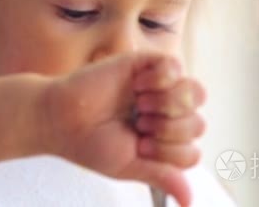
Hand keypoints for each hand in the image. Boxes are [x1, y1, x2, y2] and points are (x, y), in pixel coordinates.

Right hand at [40, 52, 206, 206]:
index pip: (191, 151)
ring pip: (195, 93)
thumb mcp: (129, 166)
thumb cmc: (90, 143)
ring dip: (168, 104)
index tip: (140, 147)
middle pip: (198, 124)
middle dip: (169, 130)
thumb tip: (188, 202)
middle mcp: (164, 113)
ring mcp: (158, 87)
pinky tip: (139, 85)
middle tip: (139, 125)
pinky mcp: (145, 64)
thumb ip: (162, 177)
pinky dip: (161, 78)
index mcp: (162, 139)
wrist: (60, 120)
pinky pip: (175, 66)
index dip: (169, 152)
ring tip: (140, 105)